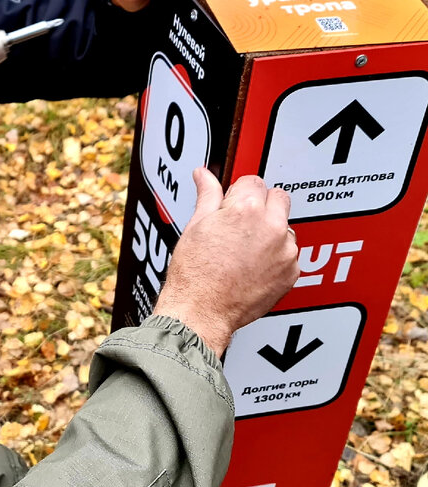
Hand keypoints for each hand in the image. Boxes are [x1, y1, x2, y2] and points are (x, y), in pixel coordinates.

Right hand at [152, 168, 298, 356]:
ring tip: (243, 250)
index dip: (239, 193)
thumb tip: (204, 175)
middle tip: (239, 225)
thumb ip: (208, 195)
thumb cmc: (194, 274)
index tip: (230, 205)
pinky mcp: (292, 272)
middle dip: (260, 206)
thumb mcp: (196, 226)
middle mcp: (272, 227)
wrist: (201, 312)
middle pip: (277, 197)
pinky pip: (289, 254)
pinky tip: (253, 266)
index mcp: (246, 209)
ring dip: (270, 232)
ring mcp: (285, 251)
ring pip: (285, 227)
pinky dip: (276, 257)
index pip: (253, 181)